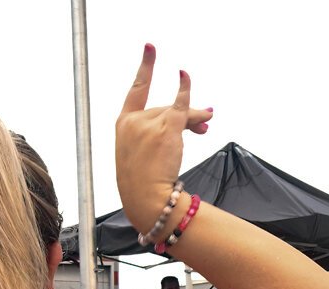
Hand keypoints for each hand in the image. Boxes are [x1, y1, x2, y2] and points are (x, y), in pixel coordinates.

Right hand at [115, 44, 214, 232]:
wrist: (146, 199)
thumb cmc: (146, 181)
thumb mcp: (150, 151)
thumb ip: (170, 129)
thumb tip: (205, 115)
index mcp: (123, 125)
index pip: (136, 91)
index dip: (145, 68)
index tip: (151, 49)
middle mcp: (132, 121)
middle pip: (164, 107)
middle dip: (184, 116)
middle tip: (203, 129)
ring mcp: (147, 123)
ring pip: (177, 112)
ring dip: (194, 120)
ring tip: (205, 129)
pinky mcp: (165, 128)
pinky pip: (180, 105)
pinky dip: (186, 90)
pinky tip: (186, 76)